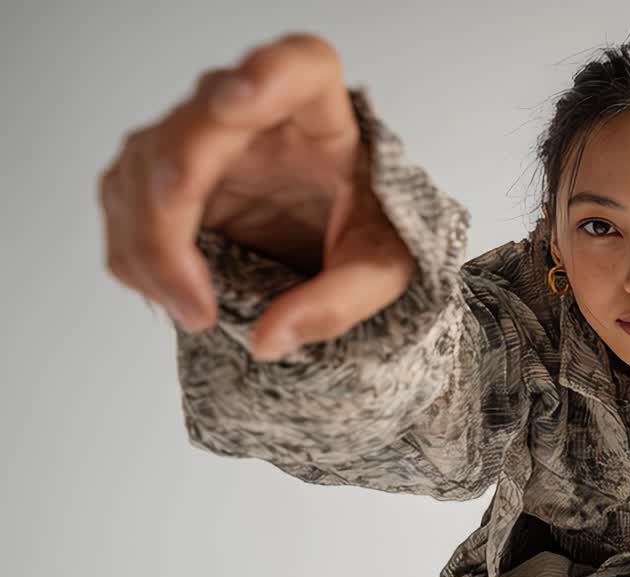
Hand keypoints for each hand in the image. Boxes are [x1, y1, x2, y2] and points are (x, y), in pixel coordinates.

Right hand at [99, 32, 415, 360]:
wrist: (343, 240)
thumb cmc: (374, 231)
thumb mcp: (386, 270)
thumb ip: (341, 300)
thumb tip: (269, 338)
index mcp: (322, 112)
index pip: (299, 65)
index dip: (265, 74)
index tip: (236, 104)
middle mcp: (252, 111)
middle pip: (193, 133)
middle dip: (174, 215)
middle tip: (196, 299)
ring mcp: (200, 137)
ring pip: (141, 171)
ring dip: (150, 251)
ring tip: (195, 314)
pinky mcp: (163, 170)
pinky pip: (124, 205)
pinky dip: (138, 260)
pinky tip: (173, 296)